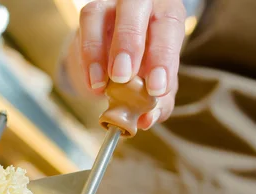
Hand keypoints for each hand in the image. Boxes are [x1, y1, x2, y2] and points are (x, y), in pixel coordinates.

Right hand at [77, 0, 185, 129]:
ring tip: (104, 84)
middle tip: (123, 78)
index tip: (155, 89)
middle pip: (138, 6)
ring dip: (102, 50)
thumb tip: (146, 120)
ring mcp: (114, 4)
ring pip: (105, 11)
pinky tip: (93, 81)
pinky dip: (88, 55)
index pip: (169, 26)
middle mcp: (144, 2)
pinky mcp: (92, 12)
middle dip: (130, 43)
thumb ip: (157, 103)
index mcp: (168, 15)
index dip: (163, 56)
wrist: (115, 60)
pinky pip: (86, 25)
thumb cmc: (144, 69)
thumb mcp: (155, 86)